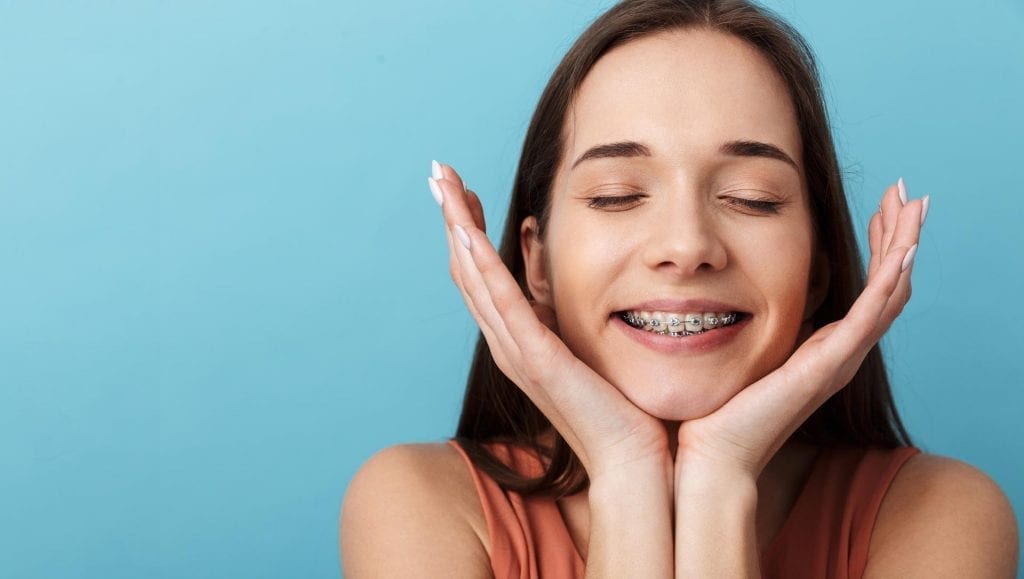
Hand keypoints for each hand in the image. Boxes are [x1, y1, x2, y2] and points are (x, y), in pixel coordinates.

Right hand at [428, 162, 670, 479]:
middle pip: (469, 271)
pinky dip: (482, 267)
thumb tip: (607, 275)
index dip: (470, 231)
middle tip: (438, 173)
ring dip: (456, 229)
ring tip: (442, 184)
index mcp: (524, 342)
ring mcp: (519, 353)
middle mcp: (511, 345)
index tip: (464, 191)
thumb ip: (589, 315)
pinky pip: (502, 305)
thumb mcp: (602, 347)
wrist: (638, 463)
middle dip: (453, 219)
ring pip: (476, 279)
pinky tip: (465, 232)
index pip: (487, 276)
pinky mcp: (538, 361)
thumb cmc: (627, 413)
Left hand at [674, 179, 926, 479]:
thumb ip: (751, 325)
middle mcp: (838, 354)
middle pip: (889, 288)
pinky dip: (888, 280)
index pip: (867, 291)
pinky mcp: (827, 366)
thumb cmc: (717, 409)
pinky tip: (902, 250)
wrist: (710, 453)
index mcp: (822, 349)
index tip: (881, 209)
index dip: (879, 249)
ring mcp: (838, 361)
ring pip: (889, 295)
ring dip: (904, 246)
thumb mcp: (742, 352)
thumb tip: (730, 294)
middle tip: (909, 195)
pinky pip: (869, 316)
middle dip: (900, 236)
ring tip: (914, 205)